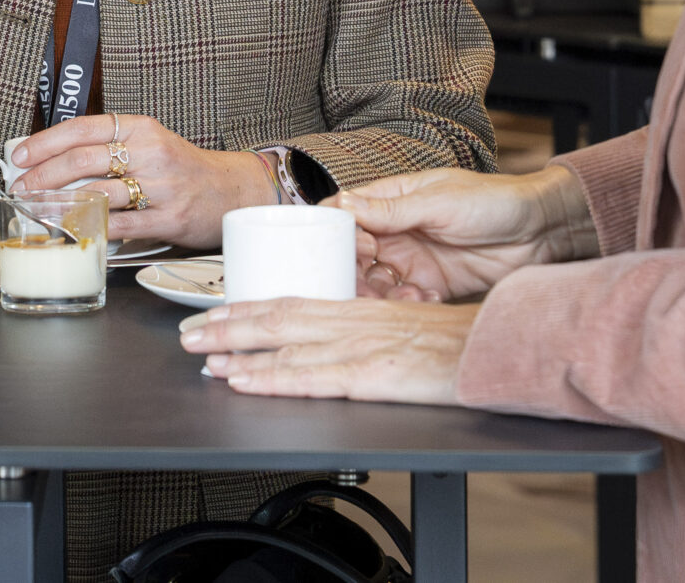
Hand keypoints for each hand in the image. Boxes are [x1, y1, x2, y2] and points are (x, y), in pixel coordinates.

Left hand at [7, 113, 276, 248]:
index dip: (46, 142)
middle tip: (22, 188)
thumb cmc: (182, 169)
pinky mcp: (169, 218)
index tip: (21, 155)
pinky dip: (91, 228)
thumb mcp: (149, 144)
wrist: (231, 190)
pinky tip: (72, 230)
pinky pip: (120, 224)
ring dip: (60, 204)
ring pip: (98, 193)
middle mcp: (151, 152)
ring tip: (38, 211)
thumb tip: (53, 161)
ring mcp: (161, 187)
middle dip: (44, 175)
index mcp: (141, 128)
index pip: (83, 128)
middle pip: (84, 159)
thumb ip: (109, 149)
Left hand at [180, 297, 476, 402]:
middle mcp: (350, 322)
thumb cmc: (458, 342)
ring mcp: (357, 347)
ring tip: (200, 358)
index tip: (213, 313)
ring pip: (282, 345)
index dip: (247, 308)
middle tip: (185, 335)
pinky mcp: (370, 374)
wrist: (499, 346)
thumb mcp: (403, 326)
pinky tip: (242, 380)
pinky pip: (308, 376)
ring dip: (235, 351)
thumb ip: (367, 331)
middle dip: (225, 326)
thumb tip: (337, 343)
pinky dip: (269, 378)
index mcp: (357, 309)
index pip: (289, 303)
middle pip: (274, 318)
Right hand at [330, 164, 597, 302]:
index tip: (351, 247)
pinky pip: (404, 300)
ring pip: (375, 282)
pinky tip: (427, 298)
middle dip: (355, 272)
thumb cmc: (493, 201)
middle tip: (372, 280)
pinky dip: (408, 304)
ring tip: (407, 293)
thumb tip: (343, 203)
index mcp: (392, 200)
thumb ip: (392, 209)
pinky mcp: (432, 285)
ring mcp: (412, 260)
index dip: (337, 232)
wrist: (540, 231)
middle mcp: (396, 231)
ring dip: (381, 294)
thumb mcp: (440, 201)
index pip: (345, 214)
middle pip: (353, 255)